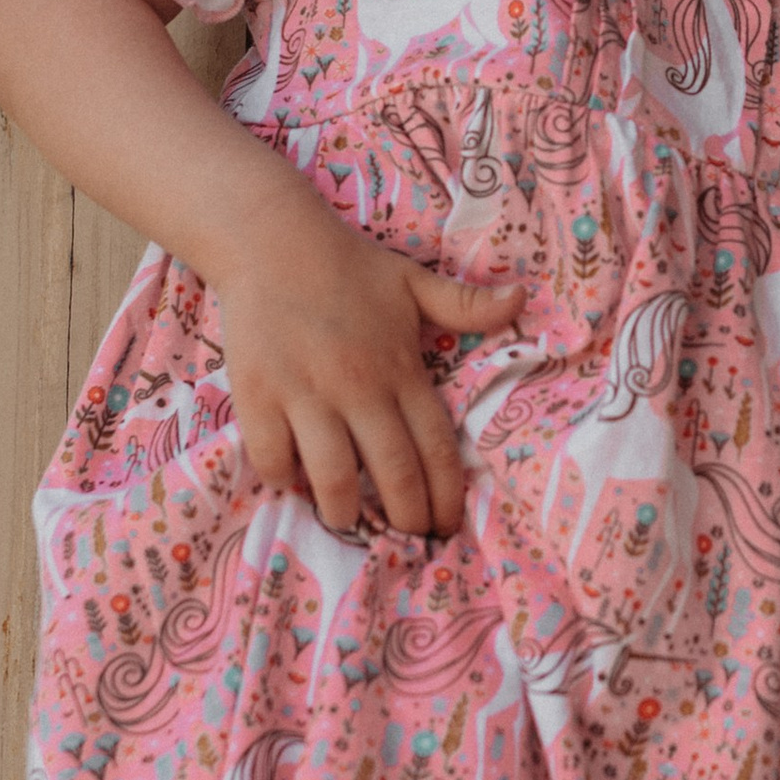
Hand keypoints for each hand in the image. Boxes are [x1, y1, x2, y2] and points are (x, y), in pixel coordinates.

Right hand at [208, 190, 522, 537]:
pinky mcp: (258, 395)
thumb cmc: (348, 267)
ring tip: (351, 523)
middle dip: (406, 518)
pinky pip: (274, 457)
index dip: (445, 496)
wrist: (270, 239)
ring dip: (345, 512)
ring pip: (333, 477)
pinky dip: (286, 481)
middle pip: (393, 473)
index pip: (436, 448)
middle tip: (408, 540)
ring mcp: (306, 394)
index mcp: (402, 369)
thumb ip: (466, 305)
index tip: (447, 525)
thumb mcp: (414, 283)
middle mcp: (359, 388)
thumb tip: (521, 297)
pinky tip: (295, 485)